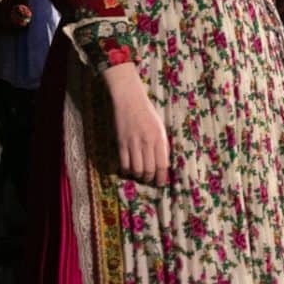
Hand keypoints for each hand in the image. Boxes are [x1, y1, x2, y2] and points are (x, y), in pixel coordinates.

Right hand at [106, 63, 169, 185]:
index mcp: (159, 138)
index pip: (162, 164)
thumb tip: (163, 164)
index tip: (161, 183)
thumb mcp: (160, 127)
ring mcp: (133, 142)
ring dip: (138, 176)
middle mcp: (147, 141)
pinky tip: (128, 170)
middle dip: (150, 179)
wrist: (129, 100)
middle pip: (149, 169)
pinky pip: (123, 163)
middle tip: (150, 181)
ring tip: (140, 176)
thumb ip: (162, 145)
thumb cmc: (147, 113)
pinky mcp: (121, 142)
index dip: (161, 177)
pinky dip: (126, 171)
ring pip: (136, 169)